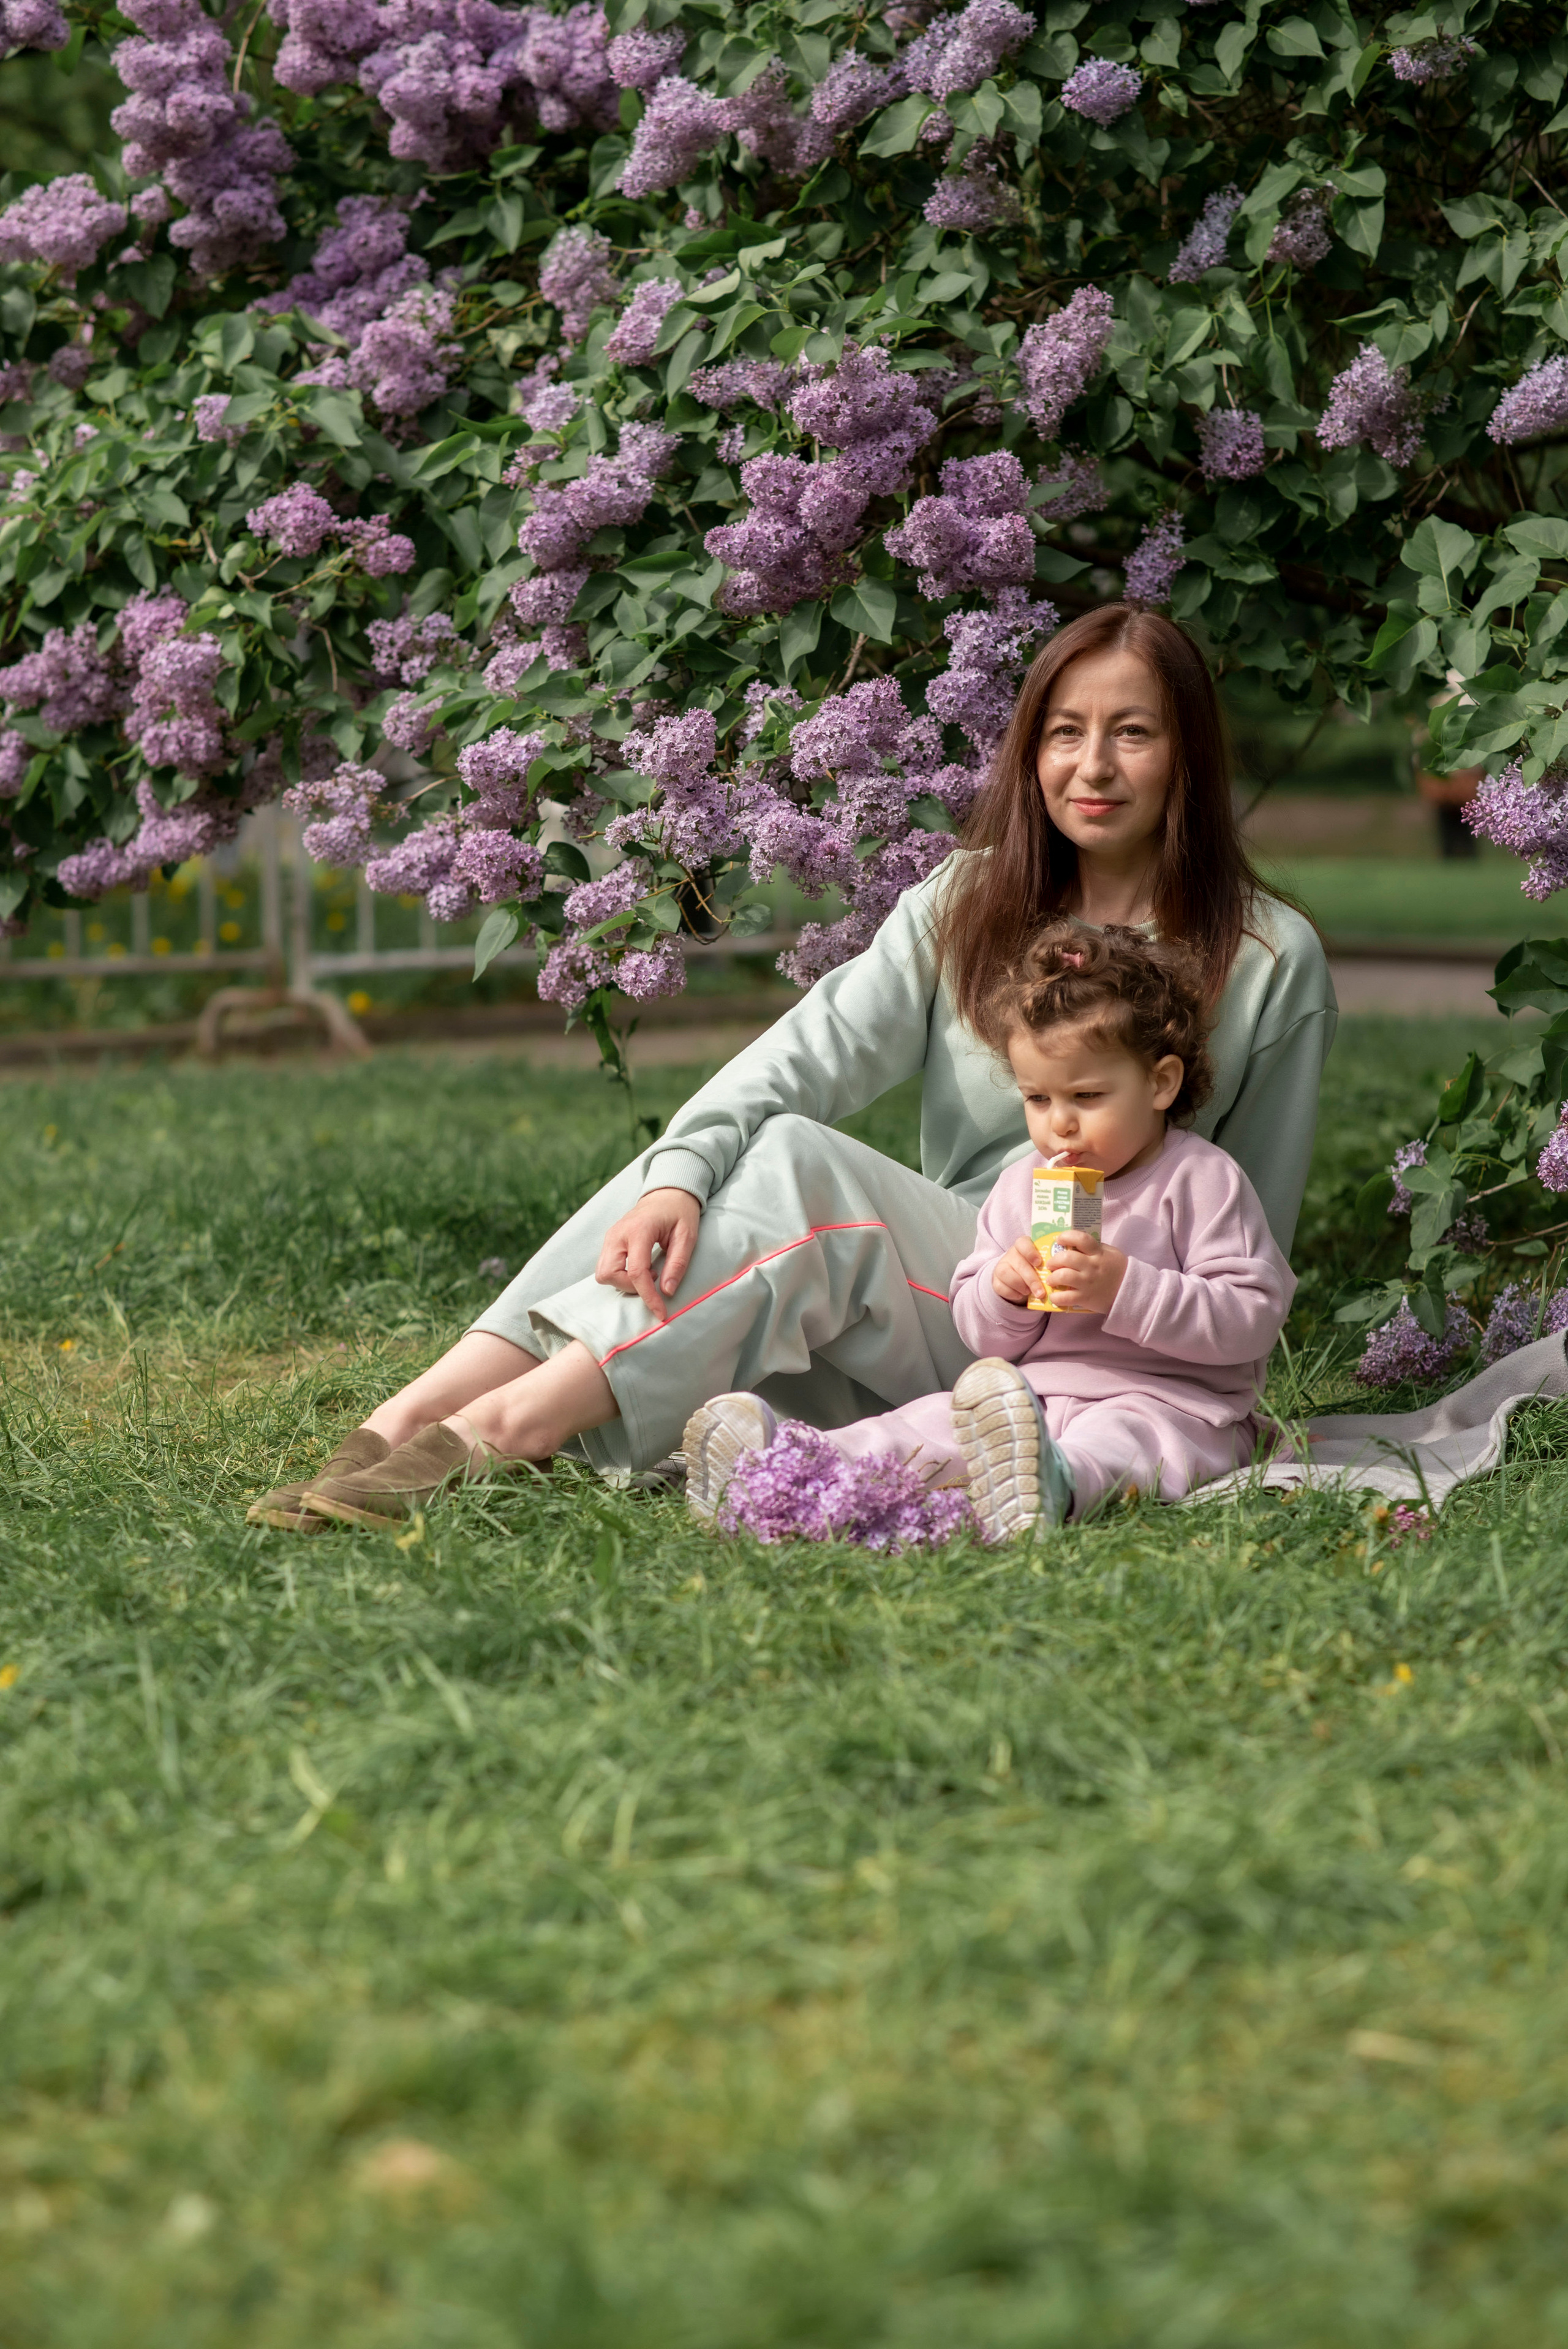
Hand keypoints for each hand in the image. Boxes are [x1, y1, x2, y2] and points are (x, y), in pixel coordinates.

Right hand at [595, 1186, 701, 1319]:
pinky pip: (606, 1267)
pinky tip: (640, 1268)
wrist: (666, 1194)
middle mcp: (618, 1233)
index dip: (648, 1297)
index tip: (661, 1314)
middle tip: (652, 1280)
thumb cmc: (679, 1212)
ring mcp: (610, 1237)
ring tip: (648, 1273)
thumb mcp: (687, 1236)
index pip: (637, 1272)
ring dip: (624, 1282)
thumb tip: (667, 1292)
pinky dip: (620, 1275)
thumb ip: (677, 1264)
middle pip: (608, 1274)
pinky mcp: (610, 1241)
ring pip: (603, 1273)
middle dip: (629, 1287)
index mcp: (639, 1230)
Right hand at [993, 1237, 1050, 1306]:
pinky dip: (1011, 1293)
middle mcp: (1011, 1254)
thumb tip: (1063, 1272)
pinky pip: (1000, 1286)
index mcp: (1024, 1246)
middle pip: (1019, 1263)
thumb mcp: (1043, 1264)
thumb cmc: (1036, 1269)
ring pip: (1006, 1273)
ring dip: (1020, 1285)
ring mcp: (1002, 1266)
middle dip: (1031, 1279)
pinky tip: (1021, 1295)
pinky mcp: (995, 1280)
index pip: (1023, 1243)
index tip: (1039, 1262)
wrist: (1019, 1280)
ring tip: (1030, 1293)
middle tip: (1041, 1292)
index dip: (1030, 1252)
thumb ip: (1050, 1264)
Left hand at [1037, 1228, 1127, 1315]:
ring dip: (1052, 1278)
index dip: (1067, 1236)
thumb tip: (1074, 1244)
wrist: (1130, 1291)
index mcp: (1098, 1253)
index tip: (1059, 1239)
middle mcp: (1092, 1266)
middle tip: (1051, 1264)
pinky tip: (1055, 1296)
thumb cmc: (1118, 1269)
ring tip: (1051, 1280)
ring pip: (1063, 1276)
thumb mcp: (1109, 1253)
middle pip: (1067, 1258)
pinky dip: (1056, 1297)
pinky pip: (1066, 1297)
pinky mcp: (1086, 1298)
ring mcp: (1088, 1283)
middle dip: (1054, 1260)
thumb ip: (1094, 1248)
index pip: (1081, 1239)